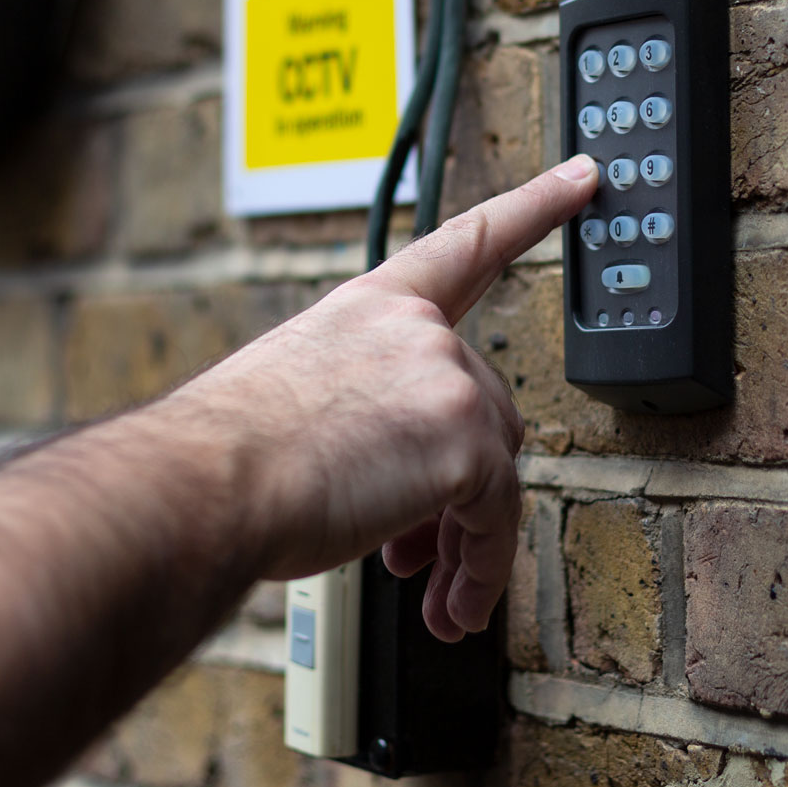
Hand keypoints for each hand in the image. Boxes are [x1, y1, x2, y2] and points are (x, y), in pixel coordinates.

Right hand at [162, 155, 598, 639]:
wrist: (205, 484)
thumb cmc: (225, 453)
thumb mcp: (295, 394)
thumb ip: (363, 408)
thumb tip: (395, 473)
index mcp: (370, 306)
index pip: (468, 242)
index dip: (534, 206)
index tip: (582, 178)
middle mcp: (417, 330)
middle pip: (484, 408)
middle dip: (452, 484)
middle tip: (410, 548)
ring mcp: (446, 380)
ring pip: (494, 469)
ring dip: (463, 536)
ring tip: (428, 588)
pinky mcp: (465, 444)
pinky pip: (498, 522)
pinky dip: (480, 573)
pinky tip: (451, 609)